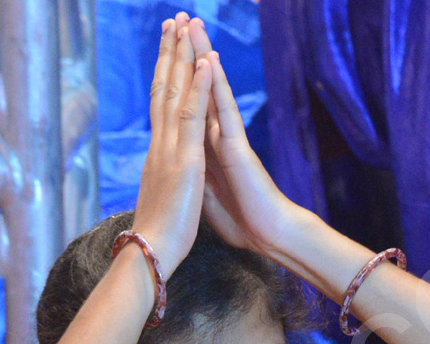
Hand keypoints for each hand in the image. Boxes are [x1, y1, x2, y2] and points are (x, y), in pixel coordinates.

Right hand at [129, 12, 213, 277]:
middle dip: (168, 54)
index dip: (163, 76)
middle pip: (162, 90)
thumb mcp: (163, 200)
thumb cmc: (159, 236)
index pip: (160, 106)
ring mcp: (170, 149)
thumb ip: (162, 181)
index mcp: (158, 155)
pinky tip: (204, 61)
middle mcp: (160, 145)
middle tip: (172, 20)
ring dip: (181, 57)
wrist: (152, 255)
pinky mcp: (185, 160)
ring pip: (174, 93)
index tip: (168, 49)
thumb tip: (159, 178)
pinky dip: (198, 87)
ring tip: (185, 24)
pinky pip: (192, 116)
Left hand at [187, 19, 299, 255]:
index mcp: (202, 147)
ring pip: (211, 89)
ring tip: (193, 24)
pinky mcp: (238, 148)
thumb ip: (194, 170)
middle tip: (177, 19)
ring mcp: (227, 138)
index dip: (173, 76)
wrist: (267, 235)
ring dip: (201, 55)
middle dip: (185, 53)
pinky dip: (217, 85)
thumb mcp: (205, 192)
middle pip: (195, 87)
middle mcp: (214, 135)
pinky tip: (212, 61)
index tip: (162, 50)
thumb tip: (178, 163)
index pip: (184, 104)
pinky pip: (225, 110)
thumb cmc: (241, 217)